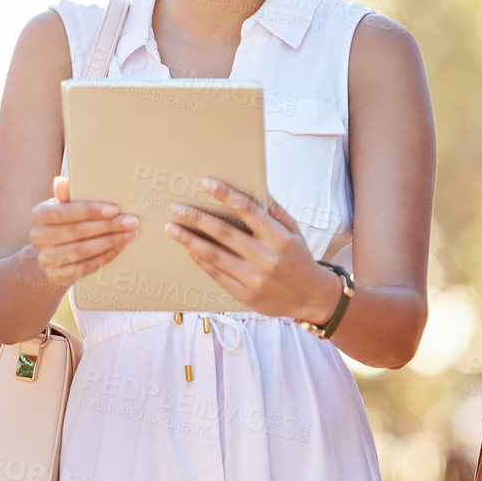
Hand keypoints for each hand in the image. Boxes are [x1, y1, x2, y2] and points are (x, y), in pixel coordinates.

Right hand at [29, 176, 137, 288]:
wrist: (50, 255)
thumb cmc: (62, 224)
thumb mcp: (63, 206)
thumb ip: (66, 195)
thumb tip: (62, 182)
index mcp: (39, 215)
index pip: (64, 211)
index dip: (90, 211)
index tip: (114, 210)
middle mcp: (38, 237)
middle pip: (77, 232)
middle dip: (107, 226)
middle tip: (130, 222)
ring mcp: (46, 259)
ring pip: (82, 251)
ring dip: (109, 242)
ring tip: (129, 235)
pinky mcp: (56, 276)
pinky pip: (84, 267)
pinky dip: (104, 257)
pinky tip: (118, 248)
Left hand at [166, 178, 341, 321]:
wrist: (309, 297)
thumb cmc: (298, 257)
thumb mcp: (293, 230)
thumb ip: (273, 210)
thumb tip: (254, 186)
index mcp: (279, 238)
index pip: (249, 211)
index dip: (226, 195)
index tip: (206, 182)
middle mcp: (266, 259)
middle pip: (225, 234)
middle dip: (197, 219)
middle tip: (176, 207)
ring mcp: (254, 279)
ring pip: (215, 256)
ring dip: (190, 240)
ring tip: (172, 228)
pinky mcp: (244, 295)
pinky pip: (216, 274)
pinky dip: (200, 259)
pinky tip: (189, 248)